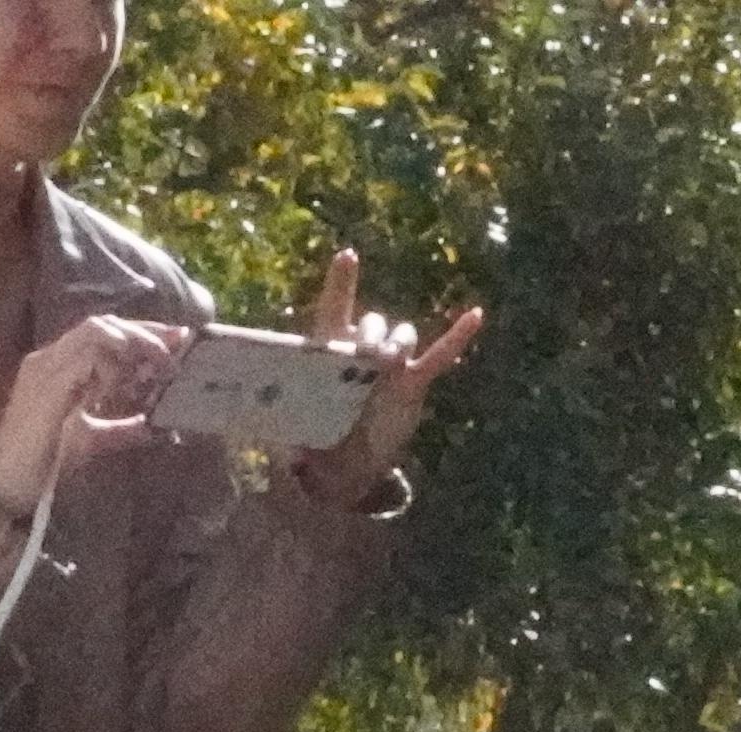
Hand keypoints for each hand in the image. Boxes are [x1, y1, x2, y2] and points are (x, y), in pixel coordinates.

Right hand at [0, 312, 184, 513]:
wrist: (5, 485)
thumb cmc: (42, 464)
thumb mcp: (90, 441)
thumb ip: (119, 430)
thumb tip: (153, 427)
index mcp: (58, 366)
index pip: (102, 333)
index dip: (140, 331)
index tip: (176, 338)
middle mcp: (50, 358)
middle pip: (102, 324)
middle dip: (143, 332)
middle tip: (175, 347)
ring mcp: (45, 368)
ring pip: (95, 331)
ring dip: (133, 343)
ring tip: (158, 364)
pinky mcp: (46, 384)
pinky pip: (85, 358)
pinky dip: (113, 364)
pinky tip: (128, 382)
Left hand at [289, 252, 484, 501]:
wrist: (343, 467)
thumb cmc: (312, 439)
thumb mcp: (292, 419)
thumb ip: (287, 406)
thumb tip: (266, 403)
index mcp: (328, 350)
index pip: (334, 308)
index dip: (342, 282)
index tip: (348, 256)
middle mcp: (361, 350)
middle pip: (372, 321)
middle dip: (370, 333)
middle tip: (365, 356)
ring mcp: (390, 365)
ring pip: (403, 333)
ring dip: (398, 342)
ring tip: (390, 363)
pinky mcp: (413, 383)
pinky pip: (439, 355)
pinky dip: (457, 336)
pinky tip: (475, 315)